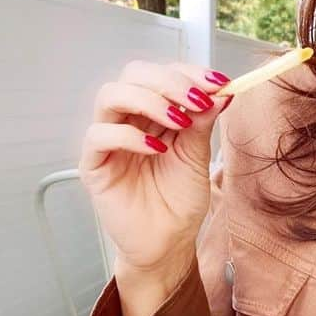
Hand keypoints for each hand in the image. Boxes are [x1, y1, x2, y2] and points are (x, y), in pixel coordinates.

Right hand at [79, 60, 232, 281]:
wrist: (168, 242)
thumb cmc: (179, 201)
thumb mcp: (198, 156)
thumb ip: (203, 122)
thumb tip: (220, 90)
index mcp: (153, 112)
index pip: (161, 74)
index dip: (188, 72)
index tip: (218, 82)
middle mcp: (128, 119)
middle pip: (133, 75)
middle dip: (168, 81)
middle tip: (197, 99)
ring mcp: (109, 140)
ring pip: (111, 96)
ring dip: (149, 101)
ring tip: (179, 121)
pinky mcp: (94, 165)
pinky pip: (99, 136)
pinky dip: (129, 136)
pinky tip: (156, 149)